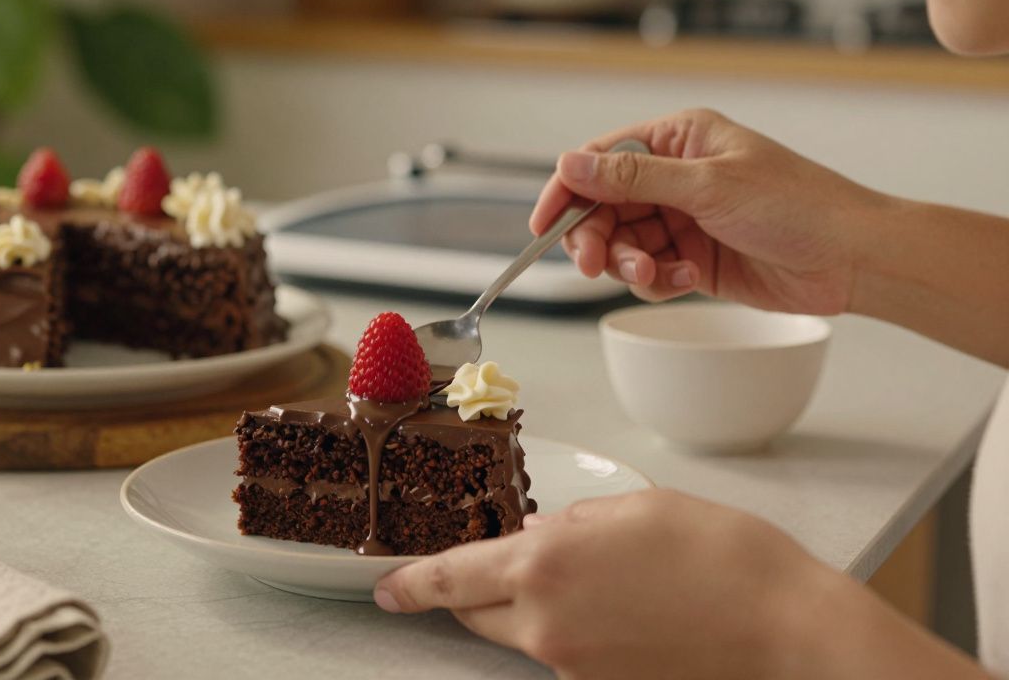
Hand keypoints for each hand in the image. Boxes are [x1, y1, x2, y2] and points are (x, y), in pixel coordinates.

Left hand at [375, 489, 829, 678]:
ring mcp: (572, 666)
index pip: (450, 578)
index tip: (385, 588)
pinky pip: (560, 656)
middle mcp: (544, 624)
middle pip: (473, 614)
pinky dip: (565, 632)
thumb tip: (544, 534)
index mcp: (544, 564)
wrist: (786, 632)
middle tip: (482, 567)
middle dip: (466, 592)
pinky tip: (611, 610)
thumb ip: (572, 522)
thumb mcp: (636, 508)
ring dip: (523, 610)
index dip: (410, 583)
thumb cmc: (722, 557)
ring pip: (518, 636)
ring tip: (578, 581)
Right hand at [530, 109, 889, 313]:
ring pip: (623, 244)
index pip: (600, 159)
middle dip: (596, 238)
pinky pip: (650, 272)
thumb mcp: (707, 185)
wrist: (852, 259)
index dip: (566, 191)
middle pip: (603, 207)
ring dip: (629, 265)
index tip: (542, 225)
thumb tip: (569, 163)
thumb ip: (632, 177)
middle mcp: (676, 175)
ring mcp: (684, 219)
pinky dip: (658, 281)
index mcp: (679, 139)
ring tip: (655, 277)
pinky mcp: (693, 259)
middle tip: (596, 267)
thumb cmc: (797, 206)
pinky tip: (688, 280)